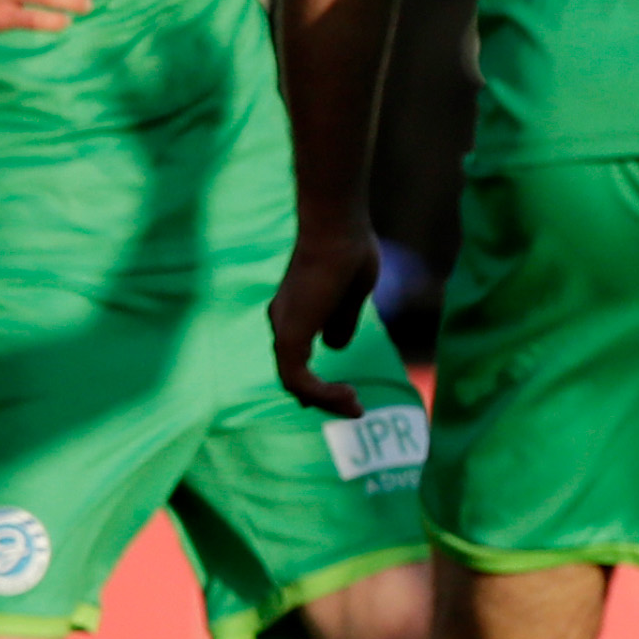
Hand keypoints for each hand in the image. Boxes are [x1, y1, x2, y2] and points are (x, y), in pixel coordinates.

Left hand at [267, 218, 382, 414]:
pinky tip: (348, 396)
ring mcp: (285, 330)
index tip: (341, 395)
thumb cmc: (348, 251)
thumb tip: (335, 346)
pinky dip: (323, 394)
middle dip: (323, 397)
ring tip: (356, 408)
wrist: (336, 230)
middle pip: (294, 374)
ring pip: (295, 382)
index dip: (315, 381)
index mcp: (294, 311)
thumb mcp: (351, 294)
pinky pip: (300, 381)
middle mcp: (283, 322)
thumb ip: (341, 321)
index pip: (297, 356)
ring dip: (325, 400)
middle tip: (352, 408)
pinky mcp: (291, 337)